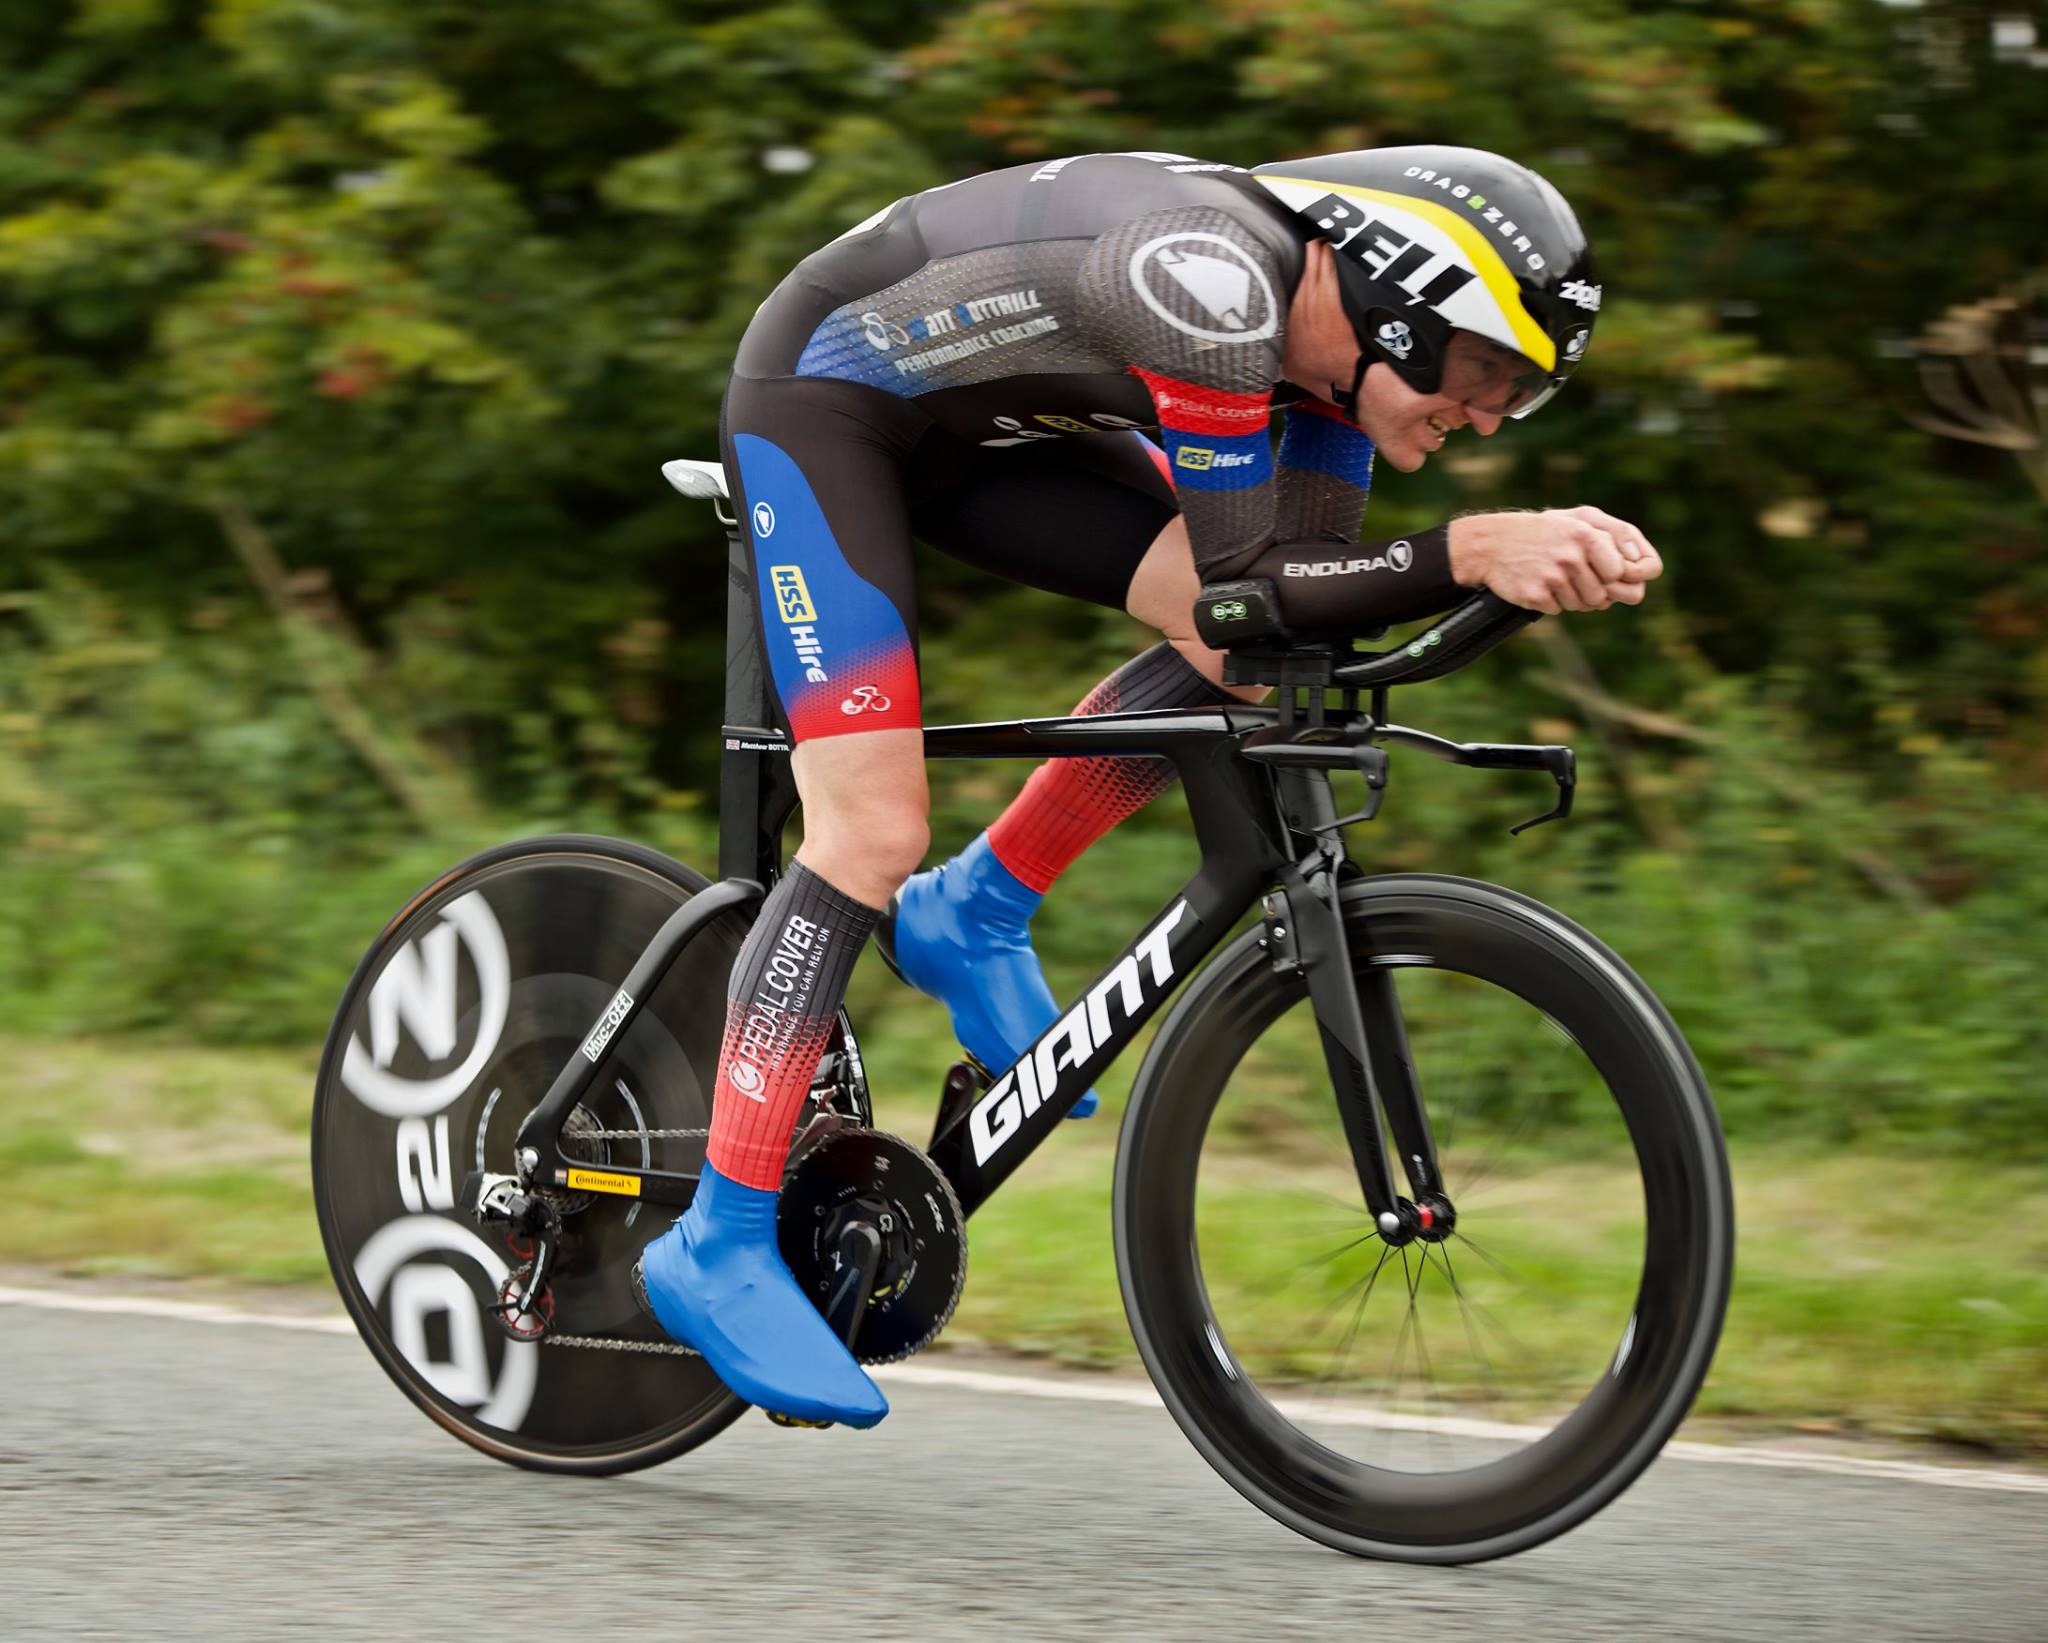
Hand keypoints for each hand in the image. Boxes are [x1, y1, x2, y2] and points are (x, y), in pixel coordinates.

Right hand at [1448, 507, 1663, 614]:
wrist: (1491, 544)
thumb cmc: (1541, 533)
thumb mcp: (1576, 522)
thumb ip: (1612, 541)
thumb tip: (1636, 577)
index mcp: (1586, 536)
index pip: (1620, 573)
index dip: (1611, 576)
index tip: (1599, 571)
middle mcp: (1571, 556)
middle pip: (1601, 595)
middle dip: (1590, 591)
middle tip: (1569, 575)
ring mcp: (1552, 577)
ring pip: (1581, 605)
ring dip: (1570, 598)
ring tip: (1552, 577)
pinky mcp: (1535, 595)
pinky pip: (1557, 610)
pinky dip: (1550, 602)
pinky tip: (1538, 584)